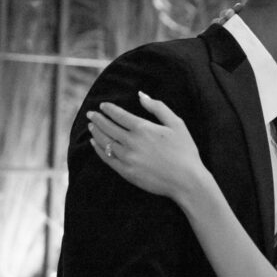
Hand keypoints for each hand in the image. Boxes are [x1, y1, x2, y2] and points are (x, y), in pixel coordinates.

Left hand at [87, 91, 205, 201]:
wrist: (186, 180)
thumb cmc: (185, 151)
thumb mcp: (176, 124)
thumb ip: (158, 107)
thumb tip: (141, 95)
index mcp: (143, 128)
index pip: (119, 115)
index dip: (109, 109)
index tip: (102, 106)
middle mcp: (131, 142)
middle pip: (108, 127)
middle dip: (97, 119)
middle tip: (90, 114)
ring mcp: (127, 158)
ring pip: (104, 142)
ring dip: (96, 132)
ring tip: (91, 126)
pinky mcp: (126, 172)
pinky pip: (106, 158)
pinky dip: (98, 149)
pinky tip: (94, 143)